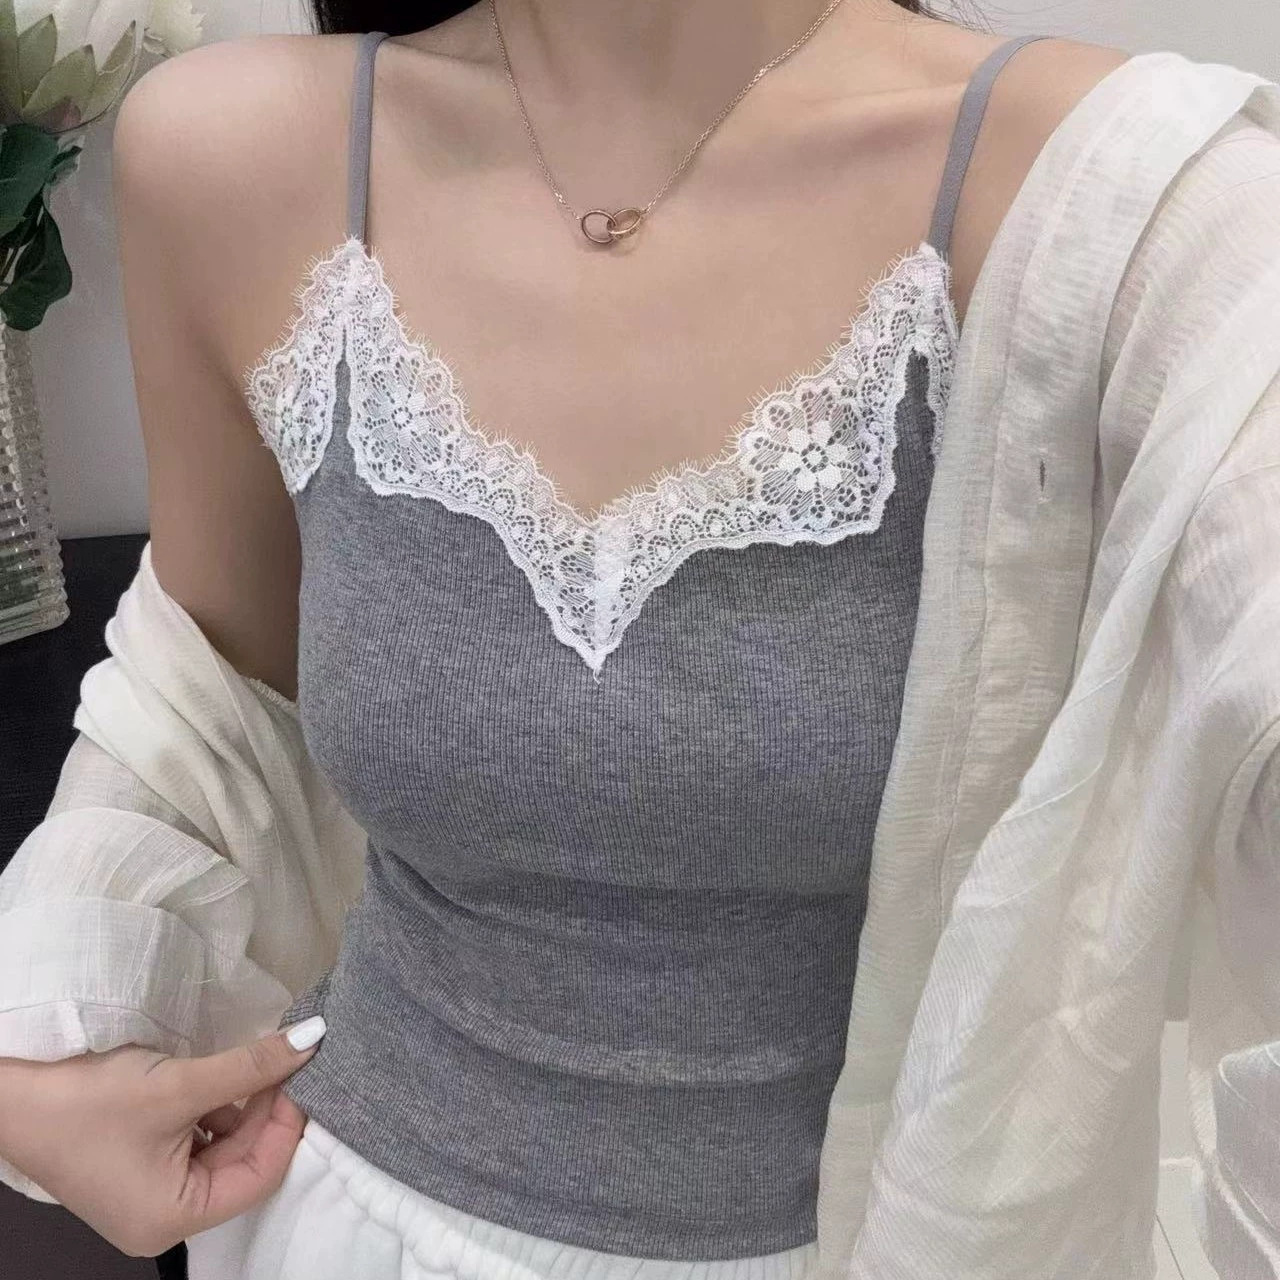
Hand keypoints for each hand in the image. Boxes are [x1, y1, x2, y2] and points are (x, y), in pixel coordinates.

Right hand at [0, 1016, 326, 1257]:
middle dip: (264, 1108)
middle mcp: (165, 1216)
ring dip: (241, 1102)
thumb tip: (311, 1040)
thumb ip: (251, 1067)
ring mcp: (152, 1190)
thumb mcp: (178, 1084)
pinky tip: (221, 1074)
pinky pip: (197, 1137)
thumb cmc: (87, 1102)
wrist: (9, 1092)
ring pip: (224, 1145)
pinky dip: (215, 1105)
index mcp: (173, 1218)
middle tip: (281, 1058)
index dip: (286, 1123)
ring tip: (252, 1061)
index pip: (261, 1176)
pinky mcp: (142, 1163)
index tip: (299, 1074)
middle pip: (243, 1161)